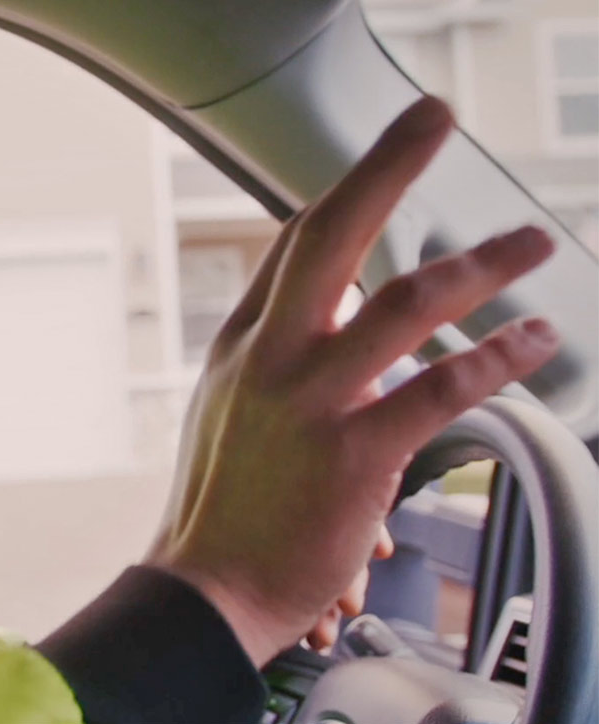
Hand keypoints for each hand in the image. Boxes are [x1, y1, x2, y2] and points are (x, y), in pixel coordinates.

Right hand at [144, 96, 560, 666]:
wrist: (205, 589)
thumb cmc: (222, 510)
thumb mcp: (227, 413)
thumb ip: (274, 359)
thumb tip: (328, 321)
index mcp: (240, 345)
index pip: (293, 245)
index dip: (345, 193)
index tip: (386, 159)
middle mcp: (271, 357)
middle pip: (332, 234)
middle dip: (388, 165)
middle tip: (434, 118)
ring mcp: (311, 401)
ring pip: (402, 303)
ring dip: (480, 264)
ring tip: (533, 242)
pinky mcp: (355, 452)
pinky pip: (441, 388)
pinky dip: (497, 358)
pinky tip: (534, 342)